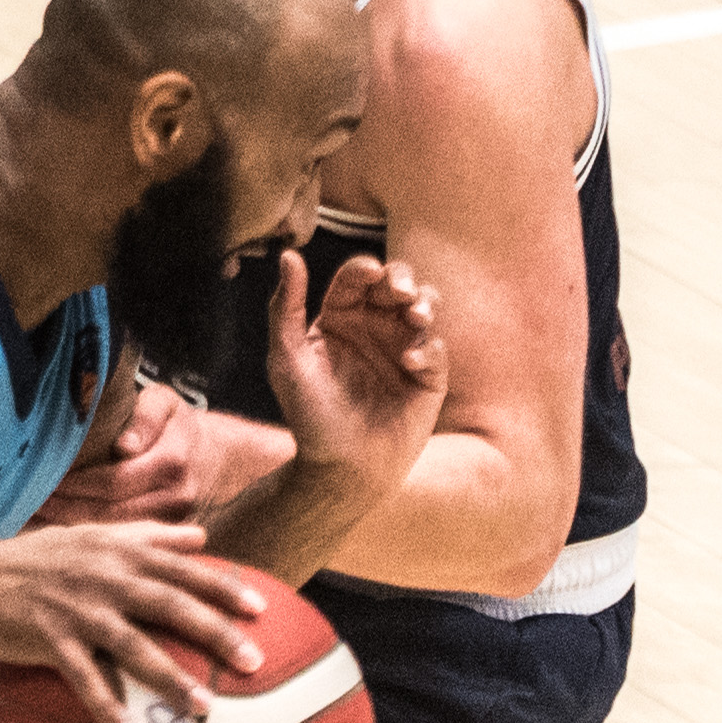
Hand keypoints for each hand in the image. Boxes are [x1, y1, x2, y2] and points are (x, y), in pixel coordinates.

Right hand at [0, 520, 272, 722]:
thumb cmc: (32, 561)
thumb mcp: (90, 537)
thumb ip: (148, 536)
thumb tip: (200, 537)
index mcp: (117, 552)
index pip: (181, 568)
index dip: (222, 587)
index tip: (260, 607)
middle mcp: (103, 578)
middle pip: (170, 605)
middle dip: (215, 632)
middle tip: (252, 660)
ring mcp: (76, 610)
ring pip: (134, 646)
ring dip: (172, 677)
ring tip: (205, 707)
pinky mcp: (48, 640)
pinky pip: (85, 680)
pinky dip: (107, 709)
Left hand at [38, 377, 202, 527]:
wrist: (216, 457)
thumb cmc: (178, 424)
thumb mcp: (165, 402)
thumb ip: (145, 416)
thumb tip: (125, 446)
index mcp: (172, 461)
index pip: (114, 480)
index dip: (76, 483)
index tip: (44, 477)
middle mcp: (175, 497)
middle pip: (109, 512)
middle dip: (66, 507)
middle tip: (30, 500)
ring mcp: (172, 522)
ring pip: (113, 531)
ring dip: (72, 525)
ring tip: (36, 514)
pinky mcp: (166, 537)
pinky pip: (123, 539)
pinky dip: (90, 534)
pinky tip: (60, 526)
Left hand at [262, 250, 448, 492]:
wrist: (341, 468)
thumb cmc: (309, 416)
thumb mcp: (287, 359)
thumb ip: (285, 307)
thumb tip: (289, 254)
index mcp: (341, 319)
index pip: (357, 280)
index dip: (365, 270)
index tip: (369, 274)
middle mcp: (374, 329)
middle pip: (397, 283)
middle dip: (402, 279)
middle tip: (399, 291)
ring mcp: (403, 349)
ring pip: (425, 306)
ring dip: (424, 303)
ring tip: (414, 316)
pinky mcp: (427, 376)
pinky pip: (437, 349)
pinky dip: (427, 349)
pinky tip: (409, 361)